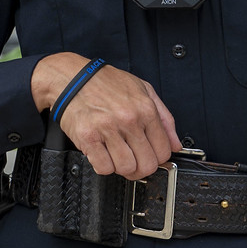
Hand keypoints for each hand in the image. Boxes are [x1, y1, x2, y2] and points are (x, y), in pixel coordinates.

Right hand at [31, 53, 181, 180]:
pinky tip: (103, 155)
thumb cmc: (105, 83)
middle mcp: (128, 120)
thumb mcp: (143, 90)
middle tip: (134, 161)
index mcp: (145, 109)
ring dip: (122, 167)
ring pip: (126, 169)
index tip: (151, 156)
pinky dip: (104, 166)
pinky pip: (104, 168)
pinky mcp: (88, 138)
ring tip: (117, 156)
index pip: (163, 150)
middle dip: (142, 168)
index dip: (158, 158)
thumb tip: (175, 143)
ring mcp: (108, 129)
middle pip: (147, 164)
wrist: (71, 79)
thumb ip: (164, 117)